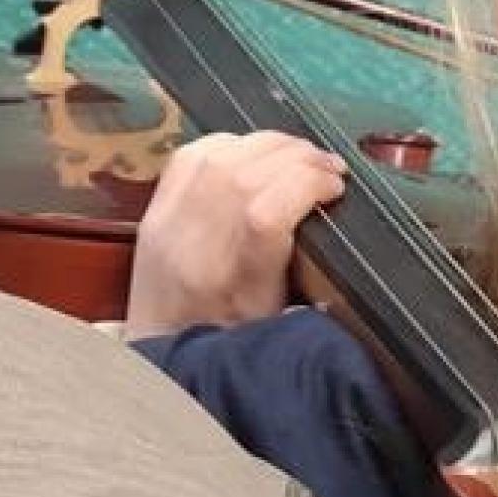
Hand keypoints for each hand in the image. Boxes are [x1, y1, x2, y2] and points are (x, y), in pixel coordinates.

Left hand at [124, 131, 347, 338]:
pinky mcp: (155, 211)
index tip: (337, 188)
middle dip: (298, 157)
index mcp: (232, 288)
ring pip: (221, 155)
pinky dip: (232, 143)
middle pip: (245, 174)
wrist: (162, 353)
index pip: (265, 213)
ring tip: (302, 155)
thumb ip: (312, 279)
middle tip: (329, 166)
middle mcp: (193, 249)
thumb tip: (343, 221)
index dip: (308, 184)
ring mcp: (167, 225)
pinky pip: (192, 154)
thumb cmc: (230, 346)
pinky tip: (256, 152)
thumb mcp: (282, 324)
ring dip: (271, 144)